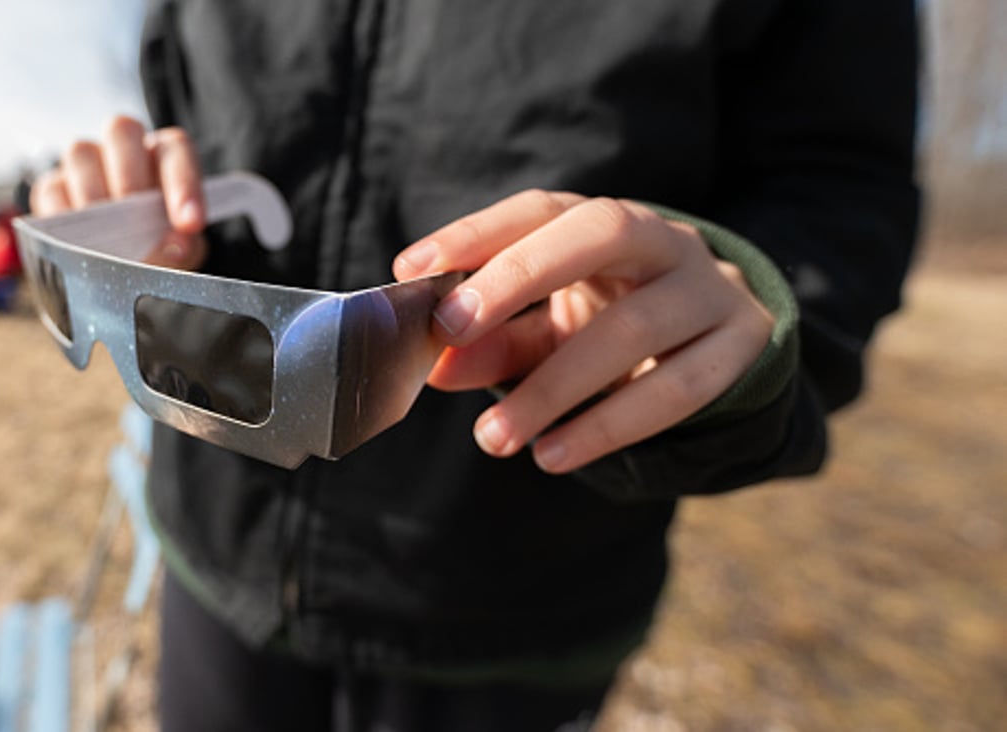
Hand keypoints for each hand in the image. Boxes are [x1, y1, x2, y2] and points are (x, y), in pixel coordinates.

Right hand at [31, 115, 207, 269]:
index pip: (175, 148)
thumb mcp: (180, 253)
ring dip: (94, 196)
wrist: (125, 272)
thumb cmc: (160, 248)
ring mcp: (85, 164)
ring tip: (106, 240)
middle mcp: (125, 149)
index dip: (183, 183)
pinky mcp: (53, 187)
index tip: (190, 224)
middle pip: (122, 130)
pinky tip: (77, 243)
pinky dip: (63, 215)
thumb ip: (182, 248)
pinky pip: (52, 188)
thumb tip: (173, 246)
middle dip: (131, 178)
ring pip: (81, 153)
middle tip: (138, 223)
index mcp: (163, 155)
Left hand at [393, 192, 773, 473]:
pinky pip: (678, 388)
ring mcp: (712, 291)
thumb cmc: (614, 332)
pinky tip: (554, 455)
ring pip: (635, 326)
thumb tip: (434, 365)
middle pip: (600, 232)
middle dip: (518, 275)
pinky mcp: (743, 347)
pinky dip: (609, 427)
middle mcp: (665, 241)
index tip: (411, 272)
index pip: (541, 210)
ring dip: (554, 387)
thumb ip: (494, 344)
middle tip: (452, 330)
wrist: (725, 358)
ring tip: (494, 437)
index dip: (476, 234)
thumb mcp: (549, 334)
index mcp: (607, 224)